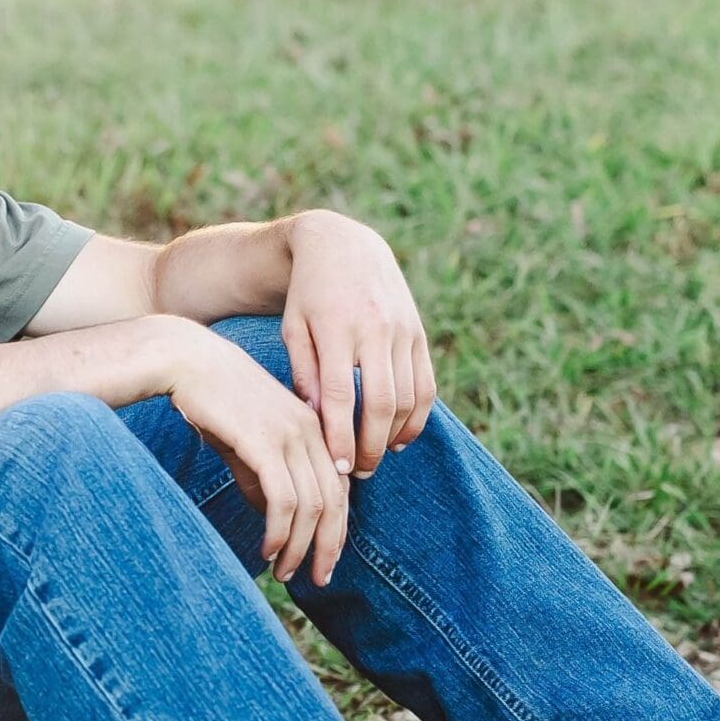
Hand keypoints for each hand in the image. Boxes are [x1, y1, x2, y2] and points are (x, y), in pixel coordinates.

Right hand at [160, 320, 351, 584]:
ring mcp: (291, 436)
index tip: (325, 560)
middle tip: (316, 579)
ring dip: (299, 547)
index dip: (336, 529)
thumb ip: (264, 474)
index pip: (339, 489)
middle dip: (327, 547)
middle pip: (334, 502)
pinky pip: (284, 499)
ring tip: (284, 571)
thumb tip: (273, 516)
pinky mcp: (266, 443)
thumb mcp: (248, 440)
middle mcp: (312, 431)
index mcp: (315, 427)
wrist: (187, 362)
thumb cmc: (213, 400)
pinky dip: (280, 532)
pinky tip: (268, 550)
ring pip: (311, 506)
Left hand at [280, 210, 436, 478]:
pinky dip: (417, 417)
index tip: (337, 468)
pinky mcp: (419, 333)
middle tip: (358, 474)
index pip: (339, 396)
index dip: (340, 437)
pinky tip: (398, 438)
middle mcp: (374, 329)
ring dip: (394, 436)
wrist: (343, 246)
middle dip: (371, 446)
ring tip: (374, 459)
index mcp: (335, 328)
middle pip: (380, 403)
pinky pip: (426, 384)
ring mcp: (402, 330)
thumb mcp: (293, 327)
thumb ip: (304, 372)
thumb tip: (314, 420)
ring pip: (408, 397)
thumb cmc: (307, 295)